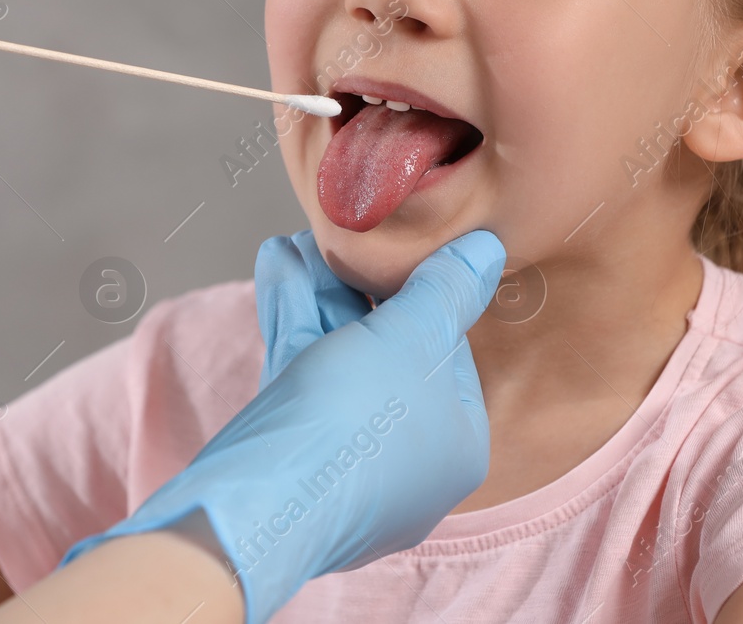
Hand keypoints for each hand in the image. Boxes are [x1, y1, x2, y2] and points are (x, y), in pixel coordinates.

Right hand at [60, 229, 506, 623]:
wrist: (255, 503)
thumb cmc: (352, 421)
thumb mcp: (411, 338)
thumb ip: (445, 289)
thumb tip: (487, 250)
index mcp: (457, 449)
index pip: (447, 357)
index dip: (420, 296)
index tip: (395, 252)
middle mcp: (408, 466)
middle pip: (386, 354)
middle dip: (355, 290)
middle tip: (337, 239)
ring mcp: (346, 466)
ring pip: (335, 362)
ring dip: (315, 295)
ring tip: (294, 241)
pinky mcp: (294, 460)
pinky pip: (302, 379)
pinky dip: (292, 321)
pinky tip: (277, 270)